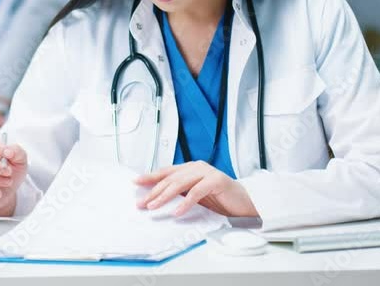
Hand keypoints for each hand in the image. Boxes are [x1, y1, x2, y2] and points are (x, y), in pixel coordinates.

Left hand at [135, 161, 257, 217]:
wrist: (243, 202)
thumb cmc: (219, 199)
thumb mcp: (194, 195)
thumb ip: (179, 192)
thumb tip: (156, 198)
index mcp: (190, 168)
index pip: (166, 172)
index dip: (150, 177)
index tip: (135, 182)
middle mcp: (197, 167)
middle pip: (170, 179)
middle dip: (154, 191)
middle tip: (142, 202)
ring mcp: (207, 172)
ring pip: (181, 183)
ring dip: (165, 196)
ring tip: (154, 206)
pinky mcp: (217, 181)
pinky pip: (197, 192)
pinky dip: (185, 203)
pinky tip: (177, 211)